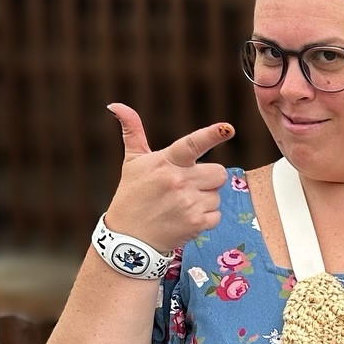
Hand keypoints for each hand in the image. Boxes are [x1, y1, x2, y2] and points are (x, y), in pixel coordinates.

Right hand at [103, 103, 232, 253]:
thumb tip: (115, 104)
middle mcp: (178, 181)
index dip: (211, 135)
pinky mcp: (195, 223)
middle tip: (187, 186)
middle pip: (219, 173)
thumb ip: (132, 131)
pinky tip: (185, 218)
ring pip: (217, 195)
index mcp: (166, 162)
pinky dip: (205, 218)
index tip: (227, 128)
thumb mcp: (132, 162)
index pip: (192, 144)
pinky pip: (216, 215)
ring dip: (205, 199)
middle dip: (208, 179)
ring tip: (181, 204)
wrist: (130, 239)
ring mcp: (188, 204)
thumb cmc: (132, 195)